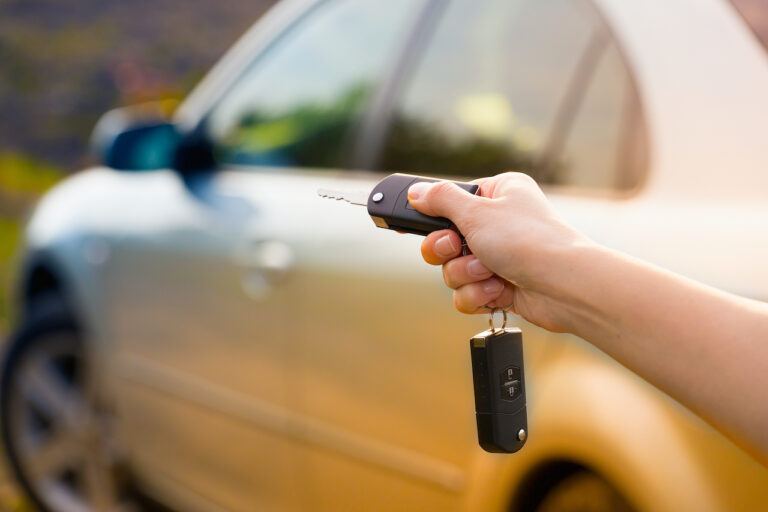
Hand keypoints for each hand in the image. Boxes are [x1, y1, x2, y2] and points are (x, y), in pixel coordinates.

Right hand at [408, 172, 589, 331]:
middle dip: (448, 251)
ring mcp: (500, 257)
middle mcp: (498, 224)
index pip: (450, 201)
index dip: (431, 215)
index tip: (407, 223)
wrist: (564, 287)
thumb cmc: (529, 241)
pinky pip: (468, 293)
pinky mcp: (501, 287)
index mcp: (498, 194)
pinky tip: (498, 291)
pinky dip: (478, 295)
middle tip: (457, 248)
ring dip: (466, 275)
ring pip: (453, 270)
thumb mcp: (476, 211)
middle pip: (445, 239)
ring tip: (489, 272)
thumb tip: (416, 192)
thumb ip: (440, 200)